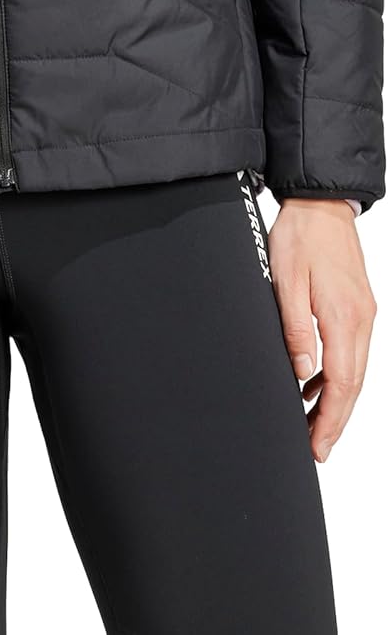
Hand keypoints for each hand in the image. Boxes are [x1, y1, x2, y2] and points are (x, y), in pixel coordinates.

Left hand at [269, 198, 376, 462]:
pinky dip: (337, 374)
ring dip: (336, 400)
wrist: (321, 203)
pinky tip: (315, 383)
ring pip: (354, 370)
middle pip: (353, 385)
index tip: (318, 447)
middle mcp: (361, 320)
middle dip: (335, 420)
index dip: (330, 420)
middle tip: (317, 448)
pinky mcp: (359, 306)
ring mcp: (364, 313)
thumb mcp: (286, 281)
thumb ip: (295, 328)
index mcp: (343, 317)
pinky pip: (351, 351)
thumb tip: (300, 372)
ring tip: (313, 424)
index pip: (341, 384)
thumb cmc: (300, 236)